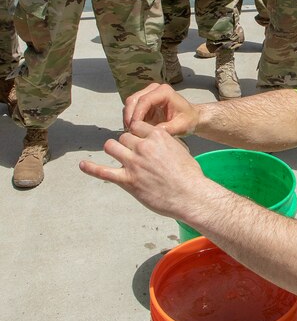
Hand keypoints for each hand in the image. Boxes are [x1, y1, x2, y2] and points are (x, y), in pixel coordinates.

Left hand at [79, 121, 206, 219]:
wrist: (190, 195)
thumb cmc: (189, 175)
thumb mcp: (180, 148)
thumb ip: (164, 142)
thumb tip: (158, 140)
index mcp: (157, 136)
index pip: (136, 126)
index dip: (137, 133)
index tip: (139, 139)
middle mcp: (143, 146)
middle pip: (124, 136)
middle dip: (127, 143)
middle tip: (134, 154)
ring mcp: (133, 163)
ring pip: (112, 147)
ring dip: (114, 150)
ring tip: (118, 156)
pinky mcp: (127, 181)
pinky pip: (103, 172)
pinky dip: (91, 168)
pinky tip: (82, 165)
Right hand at [122, 82, 198, 134]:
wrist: (191, 118)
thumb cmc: (188, 120)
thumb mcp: (181, 126)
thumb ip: (167, 128)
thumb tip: (150, 132)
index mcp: (164, 92)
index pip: (145, 100)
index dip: (137, 114)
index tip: (134, 128)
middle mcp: (155, 89)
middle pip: (134, 99)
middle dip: (129, 116)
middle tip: (130, 131)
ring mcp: (148, 93)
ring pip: (130, 103)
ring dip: (128, 117)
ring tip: (131, 132)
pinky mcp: (144, 101)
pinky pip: (132, 109)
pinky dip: (131, 118)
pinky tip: (134, 129)